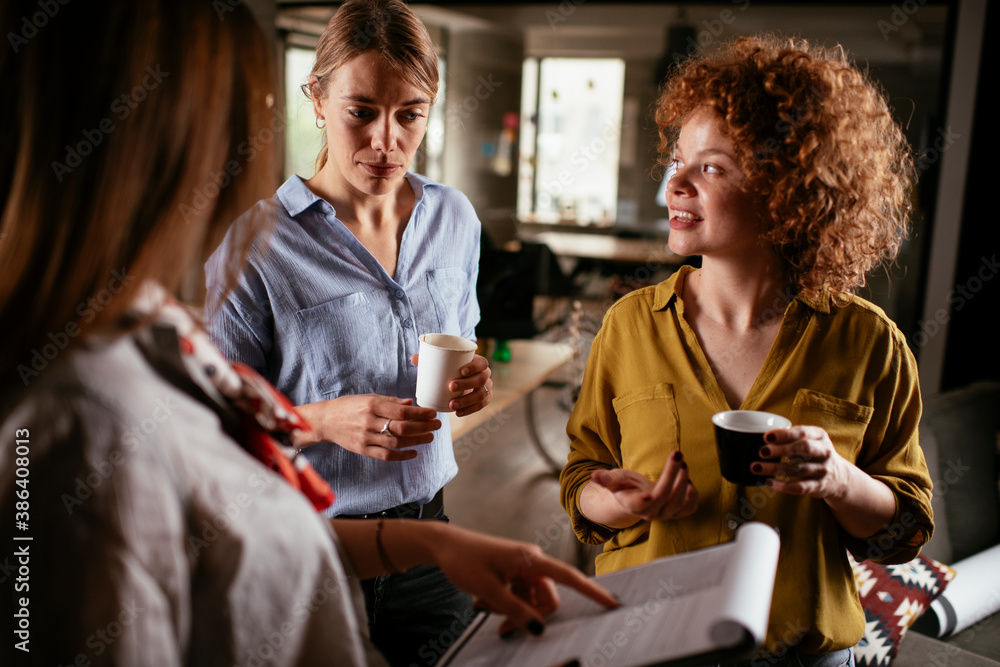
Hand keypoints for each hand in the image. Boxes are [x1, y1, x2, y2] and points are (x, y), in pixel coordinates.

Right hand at [293, 395, 439, 460]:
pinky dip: (402, 455)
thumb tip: (411, 404)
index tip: (432, 413)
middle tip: (437, 426)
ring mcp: (366, 437)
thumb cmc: (349, 406)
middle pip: (402, 427)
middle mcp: (370, 421)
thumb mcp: (369, 397)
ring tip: (429, 437)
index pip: (401, 411)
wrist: (326, 421)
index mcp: (372, 405)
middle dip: (423, 427)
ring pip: (397, 442)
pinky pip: (386, 455)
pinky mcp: (363, 450)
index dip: (420, 413)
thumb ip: (390, 401)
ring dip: (417, 440)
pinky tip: (414, 452)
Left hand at [410, 353, 492, 416]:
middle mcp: (485, 375)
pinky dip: (469, 410)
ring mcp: (486, 388)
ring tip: (451, 404)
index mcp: (478, 362)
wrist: (462, 378)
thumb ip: (430, 360)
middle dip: (467, 384)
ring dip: (467, 401)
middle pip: (481, 379)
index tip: (461, 371)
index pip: (482, 363)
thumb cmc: (451, 368)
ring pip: (481, 395)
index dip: (474, 367)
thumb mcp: (443, 363)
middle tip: (450, 387)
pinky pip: (480, 406)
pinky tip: (458, 413)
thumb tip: (413, 358)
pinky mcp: (484, 399)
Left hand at [429, 523, 619, 636]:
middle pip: (548, 598)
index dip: (593, 592)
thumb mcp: (488, 591)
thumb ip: (515, 611)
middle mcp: (531, 562)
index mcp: (530, 559)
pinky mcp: (513, 572)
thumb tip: (540, 629)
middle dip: (530, 616)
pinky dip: (508, 604)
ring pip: (533, 600)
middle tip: (503, 628)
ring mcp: (522, 567)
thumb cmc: (464, 561)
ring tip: (486, 610)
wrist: (444, 546)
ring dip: (516, 611)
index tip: (614, 603)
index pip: (569, 577)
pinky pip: (521, 595)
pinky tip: (485, 602)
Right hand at [588, 451, 697, 522]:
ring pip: (679, 503)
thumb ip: (606, 479)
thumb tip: (593, 475)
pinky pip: (690, 508)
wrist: (638, 498)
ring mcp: (665, 515)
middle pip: (663, 496)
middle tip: (677, 454)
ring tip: (682, 463)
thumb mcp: (615, 480)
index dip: (644, 500)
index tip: (649, 494)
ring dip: (683, 481)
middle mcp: (650, 513)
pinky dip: (693, 495)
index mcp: (633, 504)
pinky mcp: (678, 513)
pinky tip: (688, 480)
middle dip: (671, 474)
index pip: (638, 505)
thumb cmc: (625, 486)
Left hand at [754, 426, 850, 499]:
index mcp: (819, 436)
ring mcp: (824, 469)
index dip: (784, 434)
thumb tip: (761, 439)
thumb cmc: (814, 454)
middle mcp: (824, 452)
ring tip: (756, 467)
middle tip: (761, 452)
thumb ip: (791, 437)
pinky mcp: (820, 486)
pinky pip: (801, 487)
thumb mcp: (810, 440)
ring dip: (775, 468)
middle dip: (781, 450)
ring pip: (798, 469)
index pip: (802, 433)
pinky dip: (784, 486)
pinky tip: (769, 483)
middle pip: (803, 449)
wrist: (839, 477)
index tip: (766, 437)